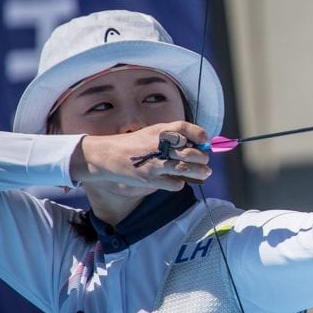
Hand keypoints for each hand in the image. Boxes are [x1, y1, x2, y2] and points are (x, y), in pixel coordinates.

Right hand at [70, 122, 211, 190]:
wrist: (107, 156)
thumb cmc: (134, 144)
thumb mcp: (152, 133)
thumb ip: (172, 137)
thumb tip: (197, 145)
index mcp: (160, 131)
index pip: (185, 128)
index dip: (199, 134)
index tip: (204, 140)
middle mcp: (159, 146)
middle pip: (191, 152)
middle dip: (202, 157)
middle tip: (205, 161)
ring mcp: (155, 163)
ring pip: (186, 169)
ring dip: (199, 172)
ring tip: (205, 173)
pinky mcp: (150, 179)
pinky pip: (175, 184)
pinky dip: (180, 183)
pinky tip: (178, 180)